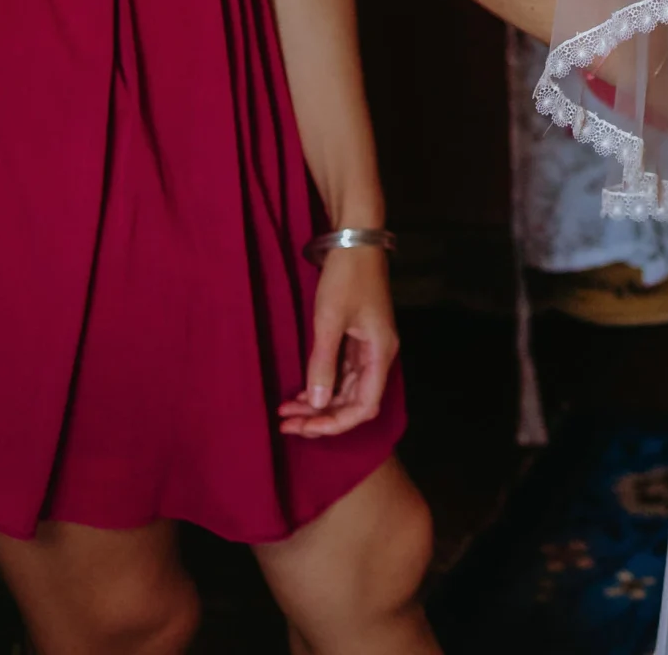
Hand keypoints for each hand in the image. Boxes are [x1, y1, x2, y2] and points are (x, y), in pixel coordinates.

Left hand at [278, 245, 397, 437]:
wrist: (355, 239)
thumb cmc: (346, 277)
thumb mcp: (329, 321)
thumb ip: (323, 364)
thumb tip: (318, 404)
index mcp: (380, 353)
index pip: (365, 406)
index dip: (336, 423)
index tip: (304, 428)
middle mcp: (379, 354)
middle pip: (355, 401)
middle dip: (322, 416)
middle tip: (287, 424)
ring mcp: (369, 346)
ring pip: (347, 389)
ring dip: (320, 403)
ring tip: (287, 412)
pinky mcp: (358, 337)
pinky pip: (342, 373)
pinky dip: (323, 385)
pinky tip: (302, 392)